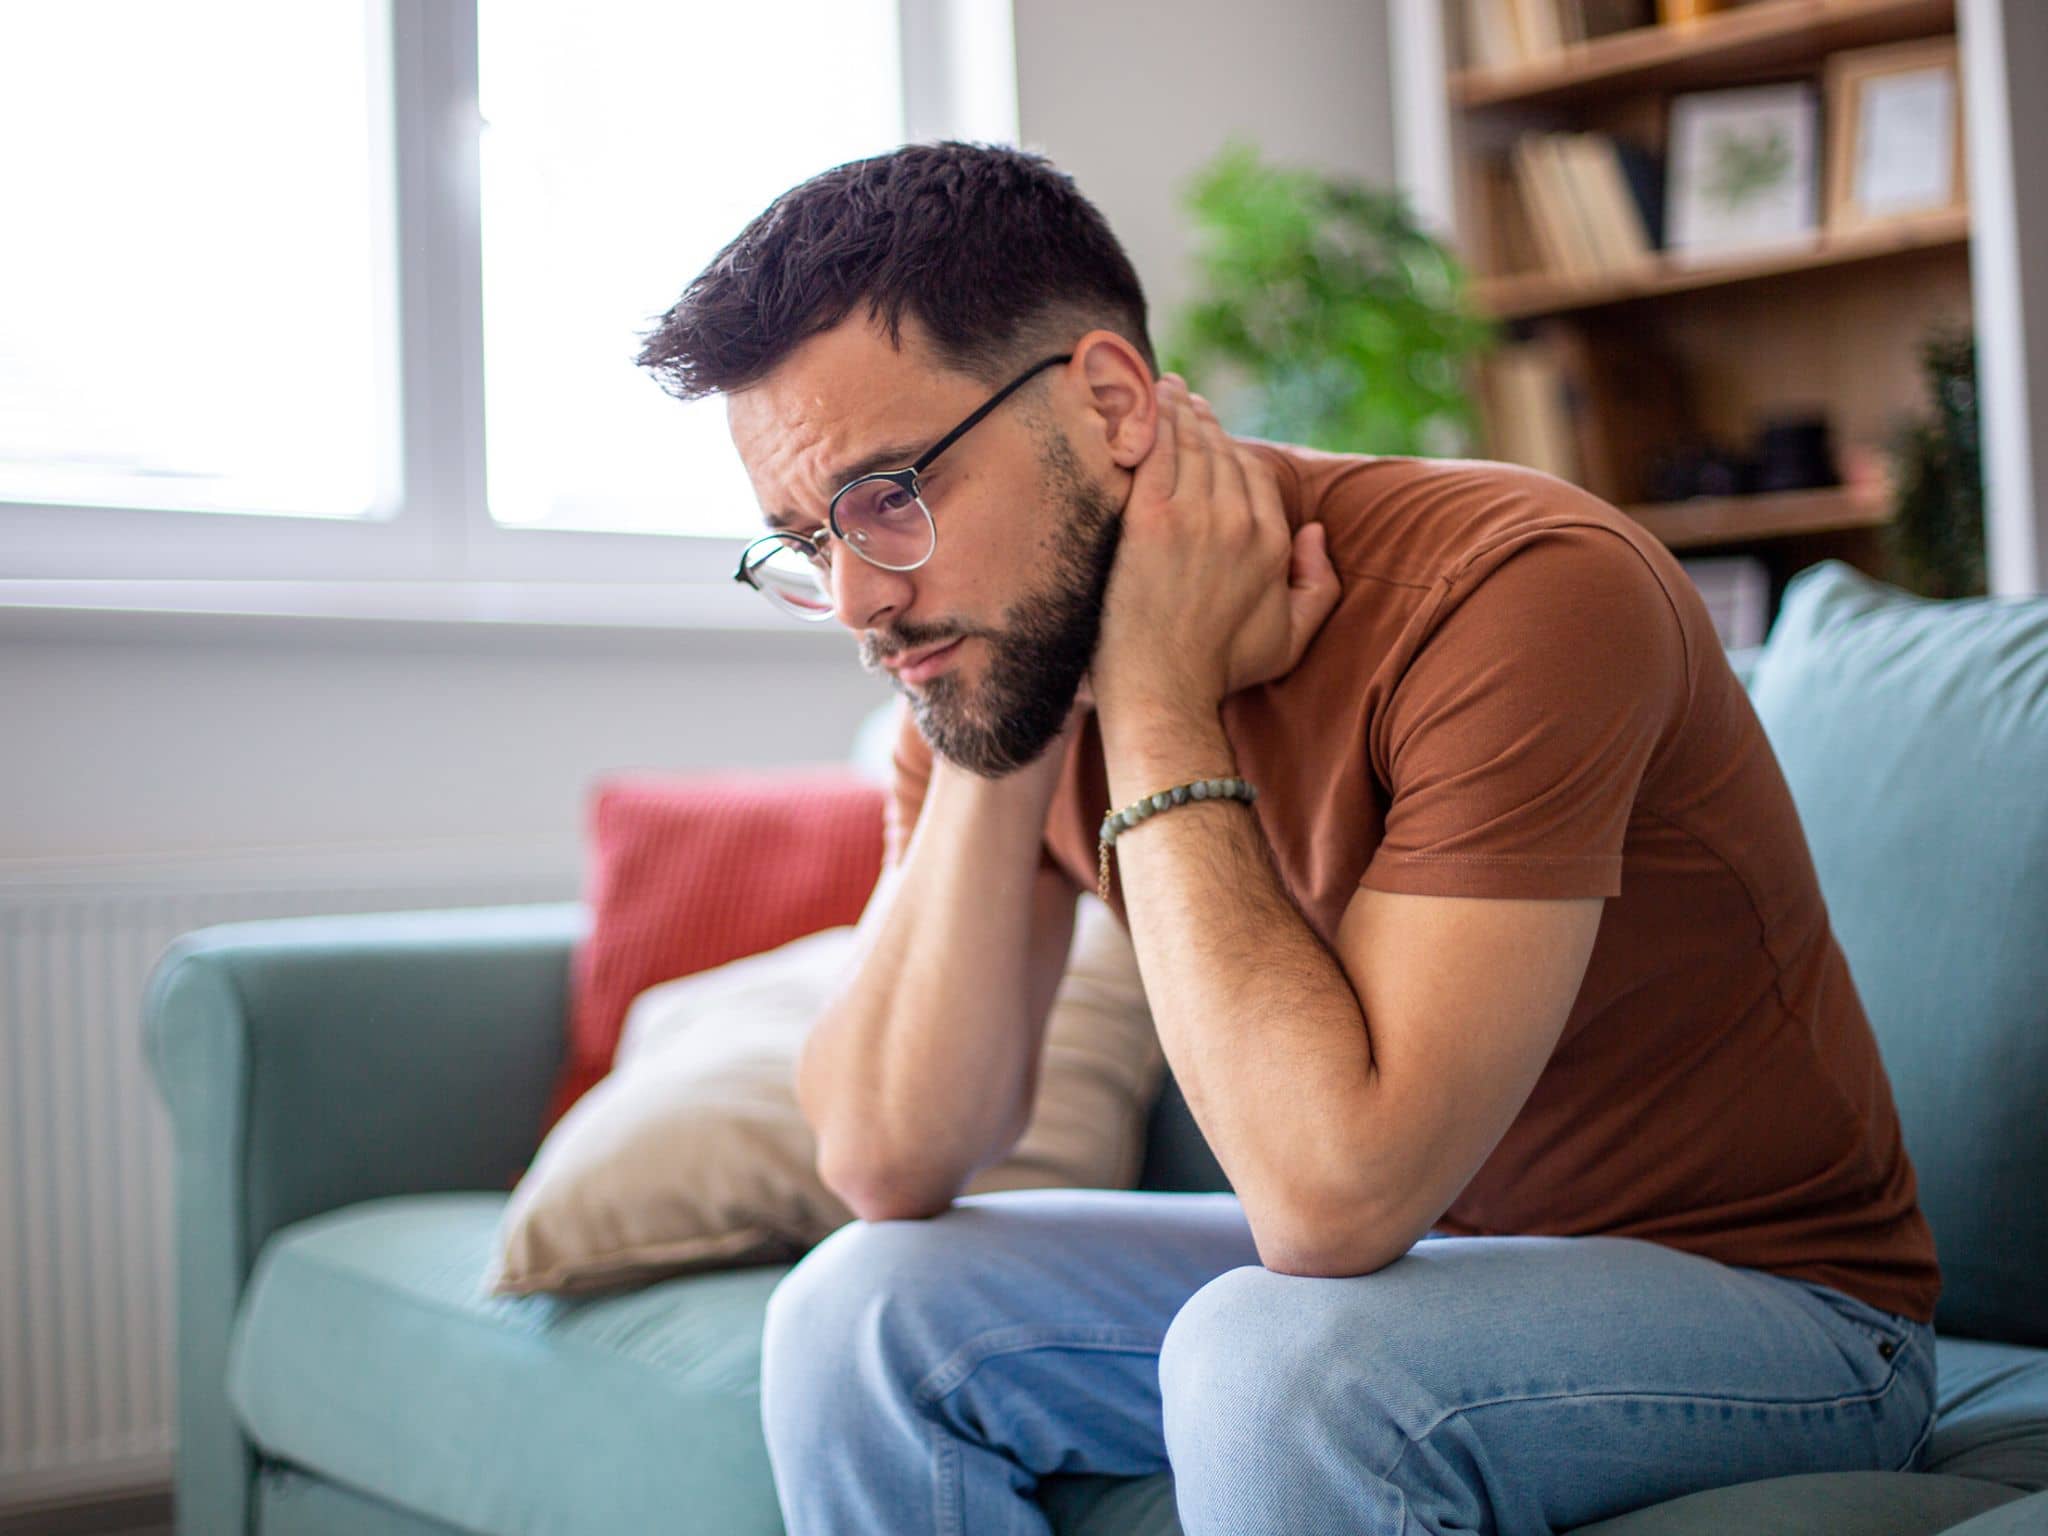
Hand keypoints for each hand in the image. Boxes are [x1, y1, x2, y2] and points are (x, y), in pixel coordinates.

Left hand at [1094, 375, 1340, 718]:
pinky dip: (1150, 421)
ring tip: (1161, 388)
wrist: (1164, 689)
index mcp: (1273, 543)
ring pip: (1188, 445)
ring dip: (1175, 409)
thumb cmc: (1222, 672)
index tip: (1211, 428)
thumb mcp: (1292, 638)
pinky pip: (1154, 453)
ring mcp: (1194, 518)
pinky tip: (1142, 399)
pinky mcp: (1150, 520)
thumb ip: (1319, 585)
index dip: (1229, 446)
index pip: (1252, 474)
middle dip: (1200, 418)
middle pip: (1220, 452)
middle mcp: (1239, 522)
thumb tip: (1314, 531)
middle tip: (1181, 395)